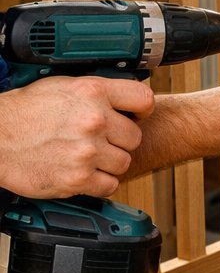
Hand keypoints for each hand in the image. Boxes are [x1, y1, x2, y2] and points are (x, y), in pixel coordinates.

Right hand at [0, 77, 154, 197]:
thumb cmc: (24, 111)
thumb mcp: (62, 86)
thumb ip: (95, 93)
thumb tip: (122, 99)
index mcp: (92, 92)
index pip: (143, 99)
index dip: (142, 110)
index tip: (136, 116)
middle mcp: (94, 120)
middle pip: (134, 137)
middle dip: (119, 141)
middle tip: (100, 141)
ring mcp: (87, 151)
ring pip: (123, 163)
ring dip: (109, 163)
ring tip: (87, 157)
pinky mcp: (78, 178)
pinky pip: (110, 185)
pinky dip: (99, 183)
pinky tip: (83, 172)